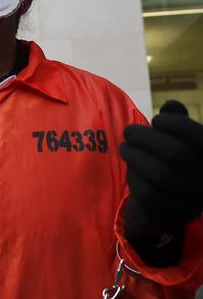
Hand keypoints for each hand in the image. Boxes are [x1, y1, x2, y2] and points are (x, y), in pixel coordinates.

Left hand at [121, 103, 202, 230]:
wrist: (172, 202)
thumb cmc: (177, 161)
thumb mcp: (183, 139)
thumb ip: (178, 119)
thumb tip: (170, 105)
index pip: (199, 137)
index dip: (176, 124)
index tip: (157, 119)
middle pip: (176, 153)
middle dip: (146, 138)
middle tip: (128, 131)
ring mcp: (189, 200)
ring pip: (160, 175)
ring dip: (135, 156)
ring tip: (125, 147)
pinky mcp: (169, 214)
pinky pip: (147, 193)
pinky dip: (134, 176)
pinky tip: (131, 167)